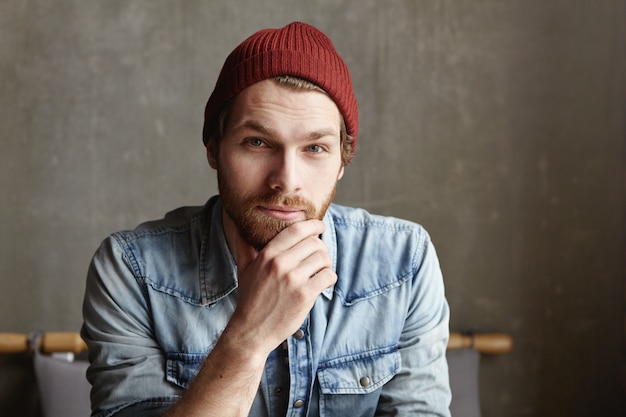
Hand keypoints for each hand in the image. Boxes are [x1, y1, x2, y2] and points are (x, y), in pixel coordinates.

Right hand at [228, 219, 336, 354]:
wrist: (251, 331)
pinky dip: (329, 278)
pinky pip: (328, 276)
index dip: (312, 225)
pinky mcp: (305, 295)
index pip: (296, 230)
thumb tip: (237, 229)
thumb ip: (244, 248)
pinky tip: (323, 283)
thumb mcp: (244, 270)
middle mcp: (280, 264)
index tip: (320, 226)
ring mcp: (293, 279)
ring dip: (326, 264)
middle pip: (314, 243)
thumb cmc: (250, 300)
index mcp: (268, 255)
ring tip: (320, 271)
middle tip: (319, 256)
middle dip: (321, 248)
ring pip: (323, 258)